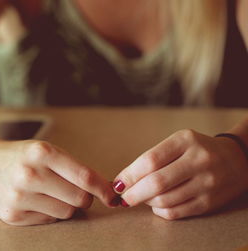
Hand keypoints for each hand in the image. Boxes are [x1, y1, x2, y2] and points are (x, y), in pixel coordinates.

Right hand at [0, 137, 115, 225]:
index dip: (103, 189)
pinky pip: (48, 220)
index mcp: (41, 152)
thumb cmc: (21, 157)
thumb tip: (107, 189)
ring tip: (50, 193)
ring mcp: (18, 196)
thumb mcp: (45, 151)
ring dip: (66, 205)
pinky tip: (35, 200)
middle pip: (79, 198)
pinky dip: (49, 212)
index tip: (112, 195)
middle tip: (74, 191)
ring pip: (66, 212)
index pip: (84, 177)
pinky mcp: (11, 215)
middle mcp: (29, 173)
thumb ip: (74, 168)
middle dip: (84, 197)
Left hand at [112, 129, 247, 219]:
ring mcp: (207, 182)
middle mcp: (199, 160)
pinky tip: (156, 204)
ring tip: (141, 197)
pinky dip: (160, 211)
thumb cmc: (196, 150)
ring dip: (146, 202)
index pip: (150, 160)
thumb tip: (123, 181)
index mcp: (185, 140)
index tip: (117, 183)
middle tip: (123, 197)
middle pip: (156, 183)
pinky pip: (177, 212)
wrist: (236, 160)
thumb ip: (153, 158)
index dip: (129, 175)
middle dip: (133, 193)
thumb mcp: (178, 143)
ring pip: (165, 200)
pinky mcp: (210, 202)